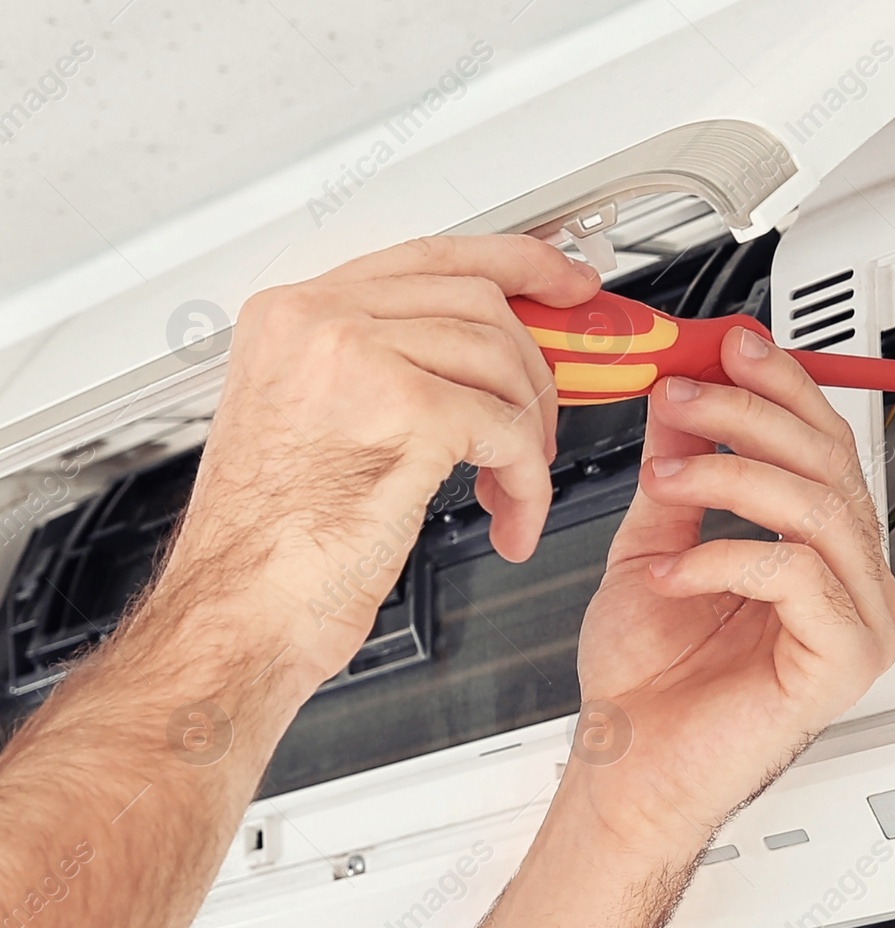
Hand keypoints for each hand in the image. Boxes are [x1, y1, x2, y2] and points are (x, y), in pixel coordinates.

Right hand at [160, 235, 599, 694]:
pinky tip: (510, 518)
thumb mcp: (314, 424)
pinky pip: (509, 429)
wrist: (236, 616)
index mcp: (293, 315)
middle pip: (480, 303)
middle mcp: (318, 321)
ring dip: (530, 437)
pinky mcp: (406, 414)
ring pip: (503, 364)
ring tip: (512, 491)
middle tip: (542, 428)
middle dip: (532, 371)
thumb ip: (384, 368)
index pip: (432, 255)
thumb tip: (480, 355)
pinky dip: (528, 483)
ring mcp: (359, 359)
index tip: (567, 286)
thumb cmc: (271, 548)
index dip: (518, 264)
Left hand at [570, 327, 894, 856]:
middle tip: (683, 396)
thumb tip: (681, 397)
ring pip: (818, 506)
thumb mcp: (654, 543)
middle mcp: (853, 580)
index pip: (825, 445)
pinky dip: (724, 556)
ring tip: (667, 475)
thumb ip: (677, 470)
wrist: (629, 770)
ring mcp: (859, 620)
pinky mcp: (845, 659)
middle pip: (830, 461)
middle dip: (750, 415)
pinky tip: (671, 574)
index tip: (730, 347)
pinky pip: (797, 573)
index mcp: (823, 551)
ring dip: (733, 474)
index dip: (783, 387)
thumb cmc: (648, 680)